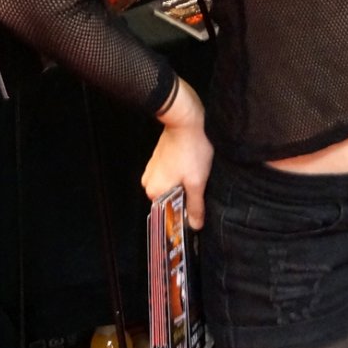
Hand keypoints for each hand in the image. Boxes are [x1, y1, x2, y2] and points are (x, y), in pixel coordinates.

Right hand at [142, 78, 212, 227]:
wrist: (185, 121)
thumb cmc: (191, 151)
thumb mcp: (197, 182)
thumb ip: (195, 206)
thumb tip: (195, 225)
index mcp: (154, 192)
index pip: (169, 212)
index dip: (184, 211)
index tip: (197, 207)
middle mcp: (148, 182)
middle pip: (169, 199)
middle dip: (184, 196)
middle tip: (199, 186)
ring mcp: (152, 169)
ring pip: (170, 186)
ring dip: (183, 184)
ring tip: (196, 173)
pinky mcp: (158, 159)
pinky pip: (169, 174)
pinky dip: (180, 174)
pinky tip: (191, 166)